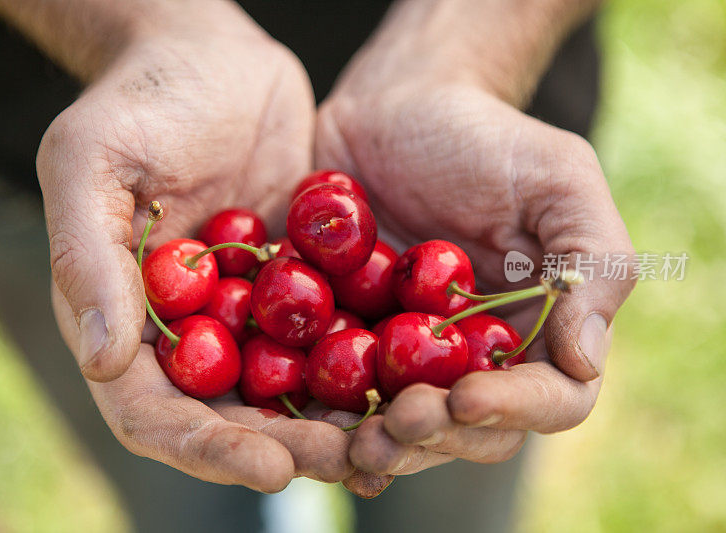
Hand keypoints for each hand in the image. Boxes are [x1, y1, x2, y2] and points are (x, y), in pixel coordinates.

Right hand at [40, 4, 356, 492]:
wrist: (214, 56)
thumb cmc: (139, 100)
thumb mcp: (91, 161)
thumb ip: (87, 258)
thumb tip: (103, 361)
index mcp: (123, 320)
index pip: (153, 412)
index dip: (206, 448)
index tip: (269, 467)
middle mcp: (186, 330)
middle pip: (230, 416)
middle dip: (286, 446)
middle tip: (348, 460)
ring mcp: (245, 312)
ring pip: (287, 387)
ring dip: (334, 421)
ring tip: (390, 438)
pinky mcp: (297, 285)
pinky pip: (329, 335)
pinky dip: (364, 364)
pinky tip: (412, 382)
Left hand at [316, 72, 633, 481]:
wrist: (391, 112)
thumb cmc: (483, 139)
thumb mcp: (556, 178)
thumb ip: (593, 261)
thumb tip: (586, 358)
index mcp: (539, 329)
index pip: (550, 396)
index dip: (514, 409)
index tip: (465, 394)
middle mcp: (476, 356)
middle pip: (470, 430)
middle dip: (437, 436)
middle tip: (398, 422)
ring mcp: (409, 356)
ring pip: (403, 427)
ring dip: (380, 444)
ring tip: (350, 441)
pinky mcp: (349, 342)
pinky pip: (339, 393)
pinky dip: (327, 417)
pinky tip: (306, 424)